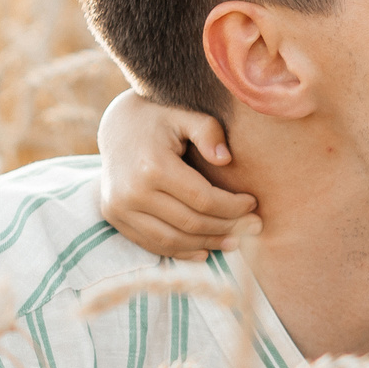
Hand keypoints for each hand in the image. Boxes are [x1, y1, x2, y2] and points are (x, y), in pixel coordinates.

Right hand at [95, 89, 257, 259]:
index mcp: (153, 166)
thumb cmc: (158, 119)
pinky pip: (152, 244)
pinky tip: (205, 250)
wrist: (114, 127)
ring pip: (173, 240)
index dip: (233, 207)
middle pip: (191, 223)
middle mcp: (132, 192)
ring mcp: (120, 208)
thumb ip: (208, 132)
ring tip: (235, 242)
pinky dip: (181, 252)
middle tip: (254, 227)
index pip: (203, 199)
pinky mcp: (115, 218)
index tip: (253, 203)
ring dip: (207, 244)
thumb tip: (226, 160)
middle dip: (228, 228)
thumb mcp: (185, 115)